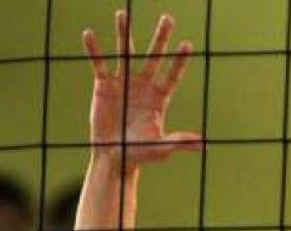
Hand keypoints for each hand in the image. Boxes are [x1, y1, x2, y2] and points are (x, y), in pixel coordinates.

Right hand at [83, 11, 201, 168]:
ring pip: (125, 53)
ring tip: (122, 13)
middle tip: (168, 18)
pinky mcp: (104, 85)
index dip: (179, 61)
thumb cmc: (140, 153)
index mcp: (159, 97)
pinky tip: (88, 34)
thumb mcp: (160, 148)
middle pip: (153, 56)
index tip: (187, 45)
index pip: (172, 75)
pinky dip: (94, 50)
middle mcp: (143, 84)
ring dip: (123, 34)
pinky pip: (99, 64)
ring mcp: (123, 82)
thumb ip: (179, 142)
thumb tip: (202, 145)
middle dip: (160, 38)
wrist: (114, 156)